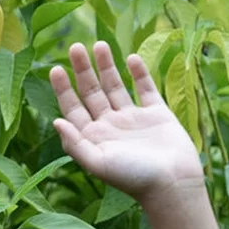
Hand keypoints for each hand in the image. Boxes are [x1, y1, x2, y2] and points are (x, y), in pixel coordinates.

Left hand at [51, 42, 203, 203]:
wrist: (173, 184)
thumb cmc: (133, 178)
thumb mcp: (98, 163)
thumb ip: (75, 144)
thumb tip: (55, 121)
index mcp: (94, 137)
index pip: (73, 108)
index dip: (63, 90)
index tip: (55, 69)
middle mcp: (110, 125)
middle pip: (92, 92)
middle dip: (83, 70)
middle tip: (75, 46)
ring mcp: (133, 119)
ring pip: (116, 86)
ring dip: (107, 66)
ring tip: (99, 44)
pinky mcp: (157, 114)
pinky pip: (146, 88)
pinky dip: (139, 73)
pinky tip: (131, 57)